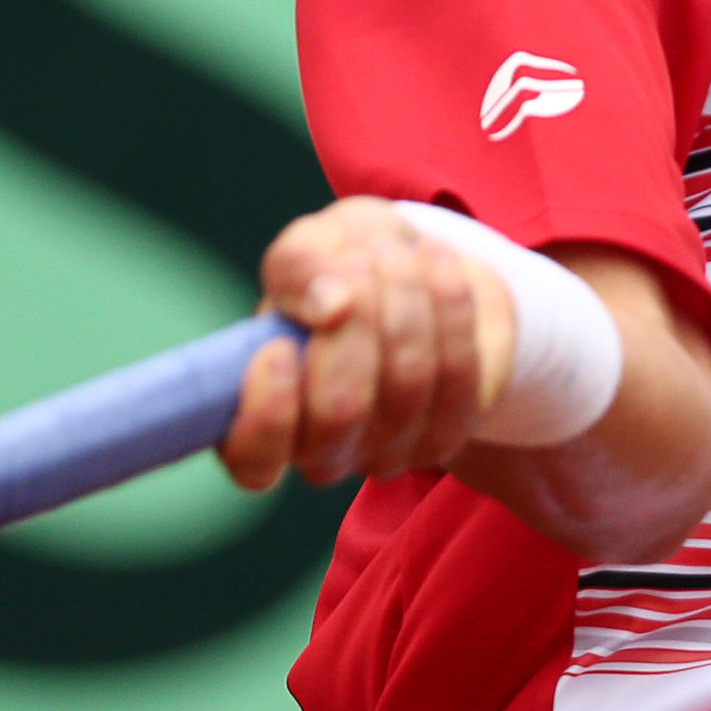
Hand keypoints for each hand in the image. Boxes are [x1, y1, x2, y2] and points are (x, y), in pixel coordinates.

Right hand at [217, 198, 508, 491]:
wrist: (413, 271)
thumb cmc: (337, 268)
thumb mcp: (306, 250)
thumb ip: (299, 269)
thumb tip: (331, 305)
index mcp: (264, 418)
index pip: (253, 460)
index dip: (267, 415)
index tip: (278, 347)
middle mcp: (321, 450)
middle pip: (340, 410)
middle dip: (355, 321)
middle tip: (357, 261)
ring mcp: (387, 450)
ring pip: (407, 382)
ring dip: (404, 299)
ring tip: (395, 250)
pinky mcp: (446, 433)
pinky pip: (457, 372)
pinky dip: (449, 305)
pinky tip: (435, 259)